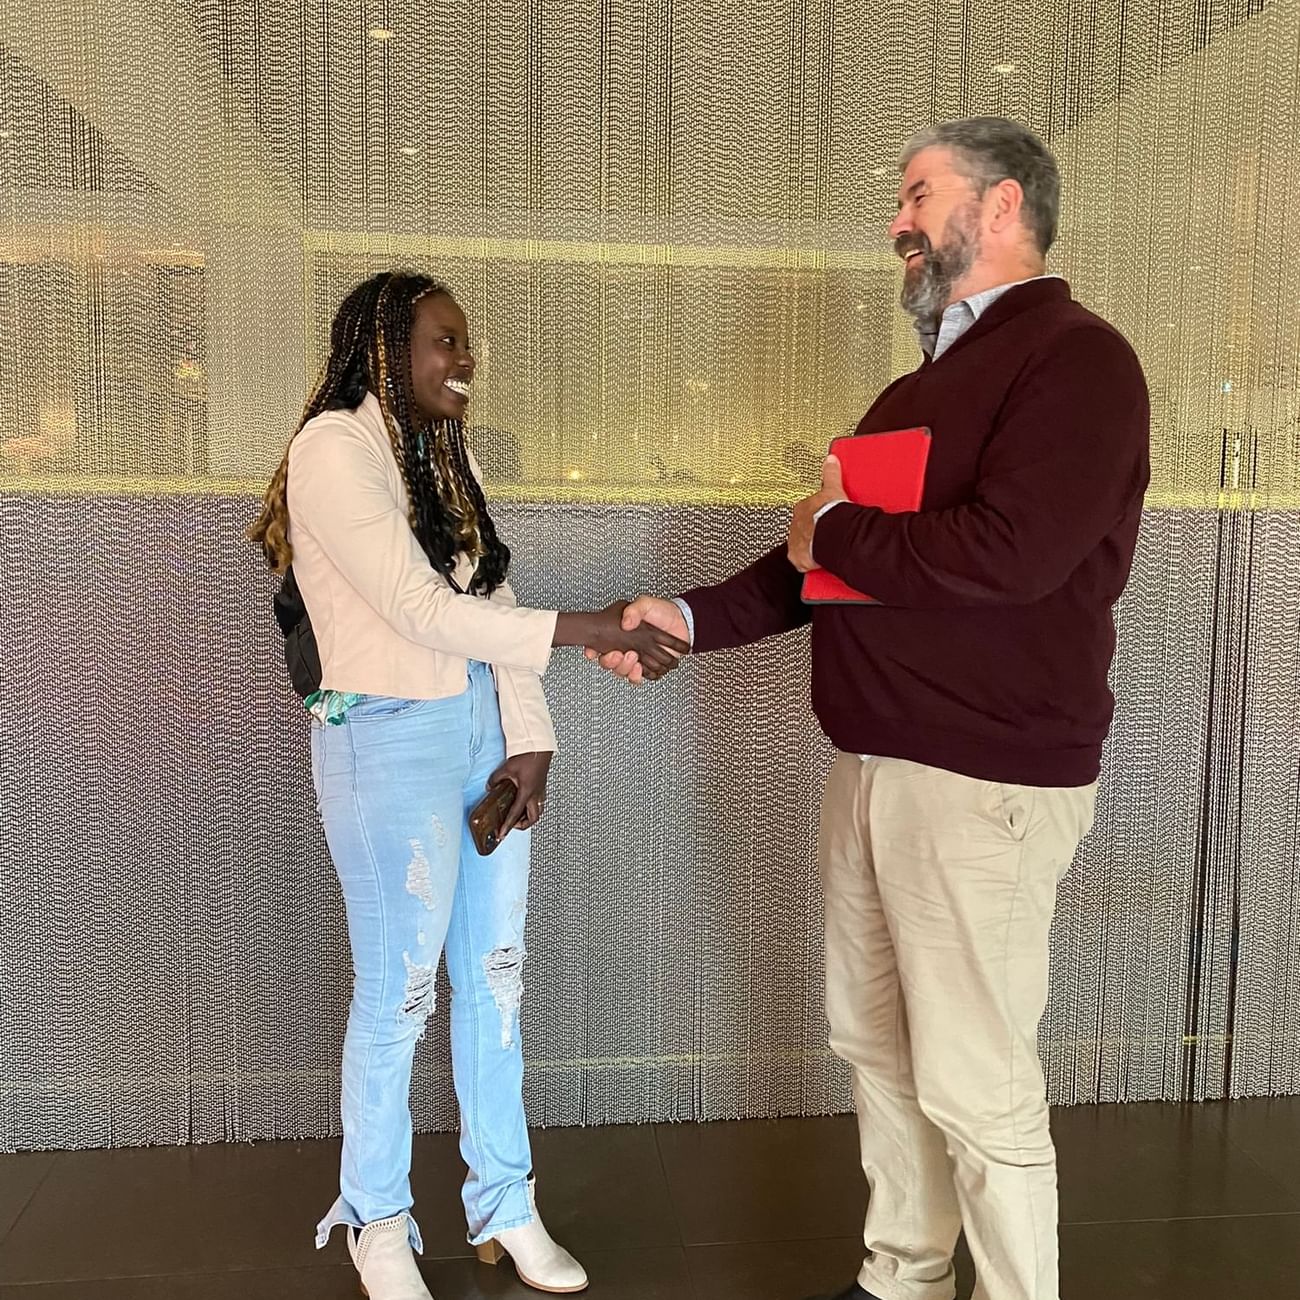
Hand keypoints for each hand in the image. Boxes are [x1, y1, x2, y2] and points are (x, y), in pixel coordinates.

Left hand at [488, 750, 552, 834]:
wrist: (541, 747)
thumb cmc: (529, 756)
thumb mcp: (507, 768)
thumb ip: (496, 779)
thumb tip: (489, 786)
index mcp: (527, 792)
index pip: (515, 814)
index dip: (507, 826)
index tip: (502, 834)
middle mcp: (536, 795)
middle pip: (532, 818)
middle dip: (522, 825)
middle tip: (512, 824)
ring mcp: (541, 791)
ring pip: (538, 811)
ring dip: (528, 816)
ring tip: (518, 815)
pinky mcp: (542, 786)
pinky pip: (539, 802)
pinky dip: (532, 806)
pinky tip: (524, 801)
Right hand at [585, 595, 688, 684]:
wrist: (683, 622)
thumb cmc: (663, 611)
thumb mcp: (646, 603)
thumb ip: (634, 610)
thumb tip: (625, 623)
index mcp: (621, 633)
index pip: (600, 645)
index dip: (592, 650)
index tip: (592, 651)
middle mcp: (627, 647)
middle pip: (609, 663)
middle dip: (612, 662)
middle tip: (620, 654)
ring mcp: (638, 658)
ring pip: (623, 672)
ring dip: (627, 669)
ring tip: (636, 660)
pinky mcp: (650, 667)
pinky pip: (641, 677)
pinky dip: (642, 675)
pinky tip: (645, 667)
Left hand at [787, 454, 845, 572]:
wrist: (831, 532)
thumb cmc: (831, 512)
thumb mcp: (832, 488)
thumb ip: (831, 473)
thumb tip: (831, 460)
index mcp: (802, 509)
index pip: (808, 512)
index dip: (818, 518)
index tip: (827, 521)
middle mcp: (796, 526)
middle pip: (805, 530)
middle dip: (815, 533)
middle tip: (828, 537)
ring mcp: (796, 542)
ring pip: (803, 546)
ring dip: (812, 549)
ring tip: (826, 551)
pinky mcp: (799, 558)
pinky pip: (803, 562)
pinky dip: (811, 564)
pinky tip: (821, 563)